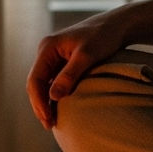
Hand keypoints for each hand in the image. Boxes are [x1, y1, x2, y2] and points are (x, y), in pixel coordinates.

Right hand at [26, 8, 128, 128]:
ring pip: (43, 85)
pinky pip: (53, 83)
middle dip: (40, 105)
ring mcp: (53, 58)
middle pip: (36, 84)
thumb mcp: (87, 56)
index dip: (38, 101)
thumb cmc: (103, 37)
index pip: (35, 79)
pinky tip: (59, 110)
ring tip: (52, 122)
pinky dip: (54, 97)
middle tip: (49, 125)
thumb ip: (70, 75)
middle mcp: (47, 52)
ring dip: (46, 103)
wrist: (116, 26)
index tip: (47, 118)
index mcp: (48, 47)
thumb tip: (53, 97)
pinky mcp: (62, 63)